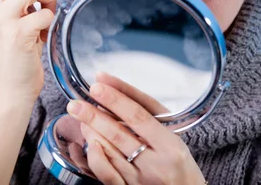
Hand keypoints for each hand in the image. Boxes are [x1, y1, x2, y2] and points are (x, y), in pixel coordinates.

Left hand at [66, 79, 205, 184]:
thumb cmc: (182, 169)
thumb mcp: (176, 140)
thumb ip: (151, 122)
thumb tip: (118, 97)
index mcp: (170, 146)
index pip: (139, 116)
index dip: (116, 99)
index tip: (99, 85)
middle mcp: (156, 164)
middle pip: (119, 133)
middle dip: (94, 115)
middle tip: (77, 102)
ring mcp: (141, 180)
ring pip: (110, 152)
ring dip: (92, 131)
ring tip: (80, 116)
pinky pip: (107, 175)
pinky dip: (95, 157)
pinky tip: (89, 143)